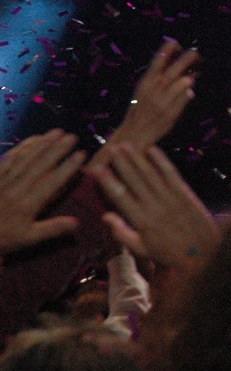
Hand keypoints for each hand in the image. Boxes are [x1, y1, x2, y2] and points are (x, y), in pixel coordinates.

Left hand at [0, 130, 84, 253]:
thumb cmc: (1, 237)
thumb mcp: (26, 239)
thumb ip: (52, 229)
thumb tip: (77, 222)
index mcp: (28, 203)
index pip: (52, 181)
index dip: (68, 167)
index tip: (82, 154)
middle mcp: (17, 187)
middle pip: (39, 164)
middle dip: (57, 148)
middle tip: (72, 136)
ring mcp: (4, 179)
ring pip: (25, 157)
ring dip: (42, 143)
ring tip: (56, 132)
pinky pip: (9, 157)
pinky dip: (22, 146)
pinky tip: (32, 139)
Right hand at [89, 143, 218, 272]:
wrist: (204, 253)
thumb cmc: (169, 253)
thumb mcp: (141, 249)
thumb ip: (121, 233)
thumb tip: (105, 216)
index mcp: (141, 221)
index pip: (121, 196)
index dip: (108, 181)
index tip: (97, 169)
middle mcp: (155, 206)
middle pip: (135, 180)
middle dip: (122, 163)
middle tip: (111, 148)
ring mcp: (171, 198)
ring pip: (151, 174)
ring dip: (138, 158)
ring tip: (126, 145)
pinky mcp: (185, 193)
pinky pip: (171, 173)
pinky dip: (161, 160)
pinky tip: (152, 149)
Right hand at [92, 40, 198, 167]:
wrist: (135, 134)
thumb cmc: (140, 110)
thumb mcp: (144, 90)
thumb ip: (157, 78)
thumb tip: (174, 63)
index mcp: (146, 82)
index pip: (158, 60)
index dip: (168, 50)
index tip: (177, 43)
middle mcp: (155, 89)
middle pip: (174, 69)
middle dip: (187, 59)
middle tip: (196, 54)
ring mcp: (164, 101)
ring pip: (183, 83)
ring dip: (190, 77)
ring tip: (195, 74)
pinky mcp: (172, 113)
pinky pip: (185, 99)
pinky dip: (188, 94)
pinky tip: (190, 91)